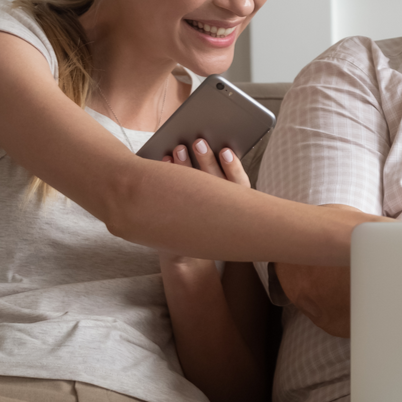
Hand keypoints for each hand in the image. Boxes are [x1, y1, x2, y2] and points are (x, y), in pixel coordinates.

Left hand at [159, 139, 248, 272]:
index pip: (240, 186)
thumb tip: (208, 149)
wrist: (188, 258)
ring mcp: (197, 220)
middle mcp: (219, 214)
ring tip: (178, 149)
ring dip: (185, 167)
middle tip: (198, 142)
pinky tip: (162, 163)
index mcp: (236, 209)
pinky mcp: (176, 224)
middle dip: (206, 161)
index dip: (233, 168)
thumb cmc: (210, 223)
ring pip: (193, 192)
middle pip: (216, 184)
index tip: (225, 151)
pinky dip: (166, 179)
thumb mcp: (222, 208)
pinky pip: (171, 199)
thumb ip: (221, 183)